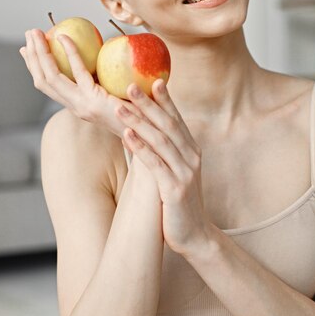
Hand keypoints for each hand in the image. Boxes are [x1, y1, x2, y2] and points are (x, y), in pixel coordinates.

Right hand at [19, 28, 143, 137]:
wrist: (151, 131)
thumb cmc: (139, 108)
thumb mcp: (115, 90)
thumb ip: (104, 77)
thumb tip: (102, 53)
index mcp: (78, 105)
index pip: (48, 86)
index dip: (35, 67)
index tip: (28, 49)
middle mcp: (75, 106)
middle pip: (43, 81)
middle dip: (32, 57)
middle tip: (29, 34)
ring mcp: (82, 104)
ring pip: (51, 77)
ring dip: (41, 53)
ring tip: (37, 32)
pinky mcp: (94, 99)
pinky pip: (78, 71)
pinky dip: (69, 53)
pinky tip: (64, 37)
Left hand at [116, 79, 211, 255]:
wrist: (196, 236)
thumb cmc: (179, 203)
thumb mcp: (175, 173)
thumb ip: (166, 152)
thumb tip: (147, 133)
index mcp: (191, 150)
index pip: (176, 119)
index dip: (164, 99)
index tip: (151, 80)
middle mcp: (191, 157)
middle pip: (167, 124)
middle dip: (147, 104)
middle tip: (128, 85)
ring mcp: (185, 173)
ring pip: (160, 140)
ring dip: (139, 122)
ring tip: (119, 107)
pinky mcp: (175, 189)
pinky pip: (156, 164)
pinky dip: (141, 148)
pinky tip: (127, 136)